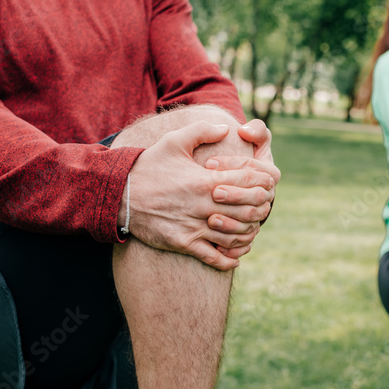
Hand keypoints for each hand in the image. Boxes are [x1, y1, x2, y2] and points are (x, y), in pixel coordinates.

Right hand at [124, 122, 274, 270]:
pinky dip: (229, 260)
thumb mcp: (174, 141)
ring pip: (235, 236)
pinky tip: (236, 257)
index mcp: (205, 180)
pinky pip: (213, 257)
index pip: (248, 180)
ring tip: (253, 228)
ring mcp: (193, 227)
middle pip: (248, 209)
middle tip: (266, 206)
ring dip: (249, 233)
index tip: (268, 182)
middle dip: (262, 207)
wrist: (119, 194)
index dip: (264, 180)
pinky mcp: (183, 244)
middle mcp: (203, 205)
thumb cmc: (148, 166)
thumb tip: (226, 129)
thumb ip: (202, 131)